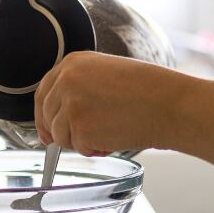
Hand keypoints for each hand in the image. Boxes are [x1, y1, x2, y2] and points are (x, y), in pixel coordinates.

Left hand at [34, 51, 189, 155]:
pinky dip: (95, 149)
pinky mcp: (79, 126)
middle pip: (47, 117)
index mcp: (72, 63)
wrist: (170, 104)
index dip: (44, 115)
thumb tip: (57, 114)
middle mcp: (66, 80)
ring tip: (110, 131)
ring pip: (60, 136)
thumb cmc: (148, 91)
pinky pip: (78, 147)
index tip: (48, 130)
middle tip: (87, 137)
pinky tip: (114, 137)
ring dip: (82, 141)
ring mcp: (70, 103)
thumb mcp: (105, 74)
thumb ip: (78, 87)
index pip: (43, 93)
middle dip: (63, 132)